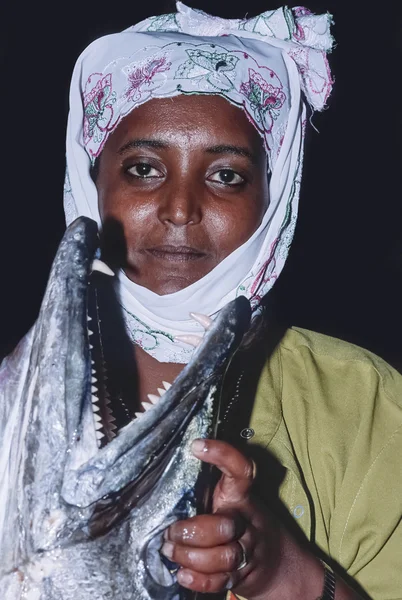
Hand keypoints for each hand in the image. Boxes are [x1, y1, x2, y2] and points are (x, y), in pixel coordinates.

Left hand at [161, 439, 301, 597]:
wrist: (278, 564)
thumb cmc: (243, 522)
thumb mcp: (233, 498)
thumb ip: (212, 485)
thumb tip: (169, 469)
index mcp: (241, 497)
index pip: (240, 471)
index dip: (223, 455)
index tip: (197, 445)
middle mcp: (246, 522)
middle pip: (225, 526)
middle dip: (194, 531)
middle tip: (170, 531)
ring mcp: (245, 550)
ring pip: (223, 557)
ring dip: (191, 556)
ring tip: (170, 550)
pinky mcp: (239, 576)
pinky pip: (220, 581)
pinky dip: (198, 580)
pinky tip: (182, 574)